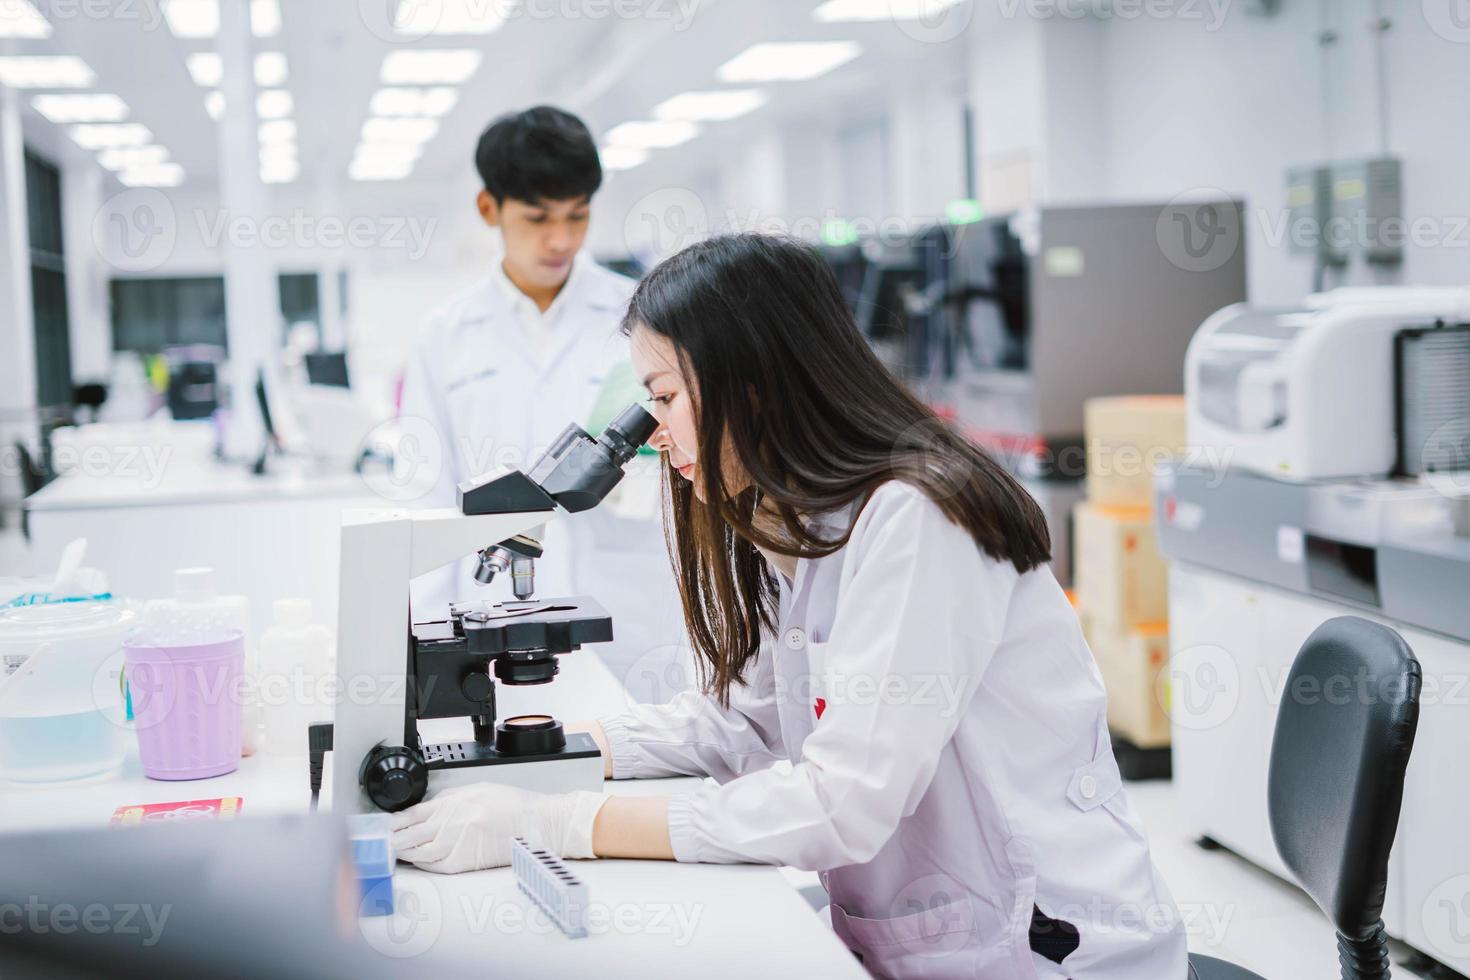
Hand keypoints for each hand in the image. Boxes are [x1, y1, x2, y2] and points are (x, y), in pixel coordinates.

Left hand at [389, 783, 607, 874]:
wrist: (537, 822)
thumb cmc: (513, 805)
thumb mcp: (478, 790)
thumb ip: (450, 799)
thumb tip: (428, 808)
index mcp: (453, 802)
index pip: (412, 813)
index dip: (394, 822)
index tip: (383, 826)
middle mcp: (452, 823)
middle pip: (410, 835)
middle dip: (393, 840)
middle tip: (380, 844)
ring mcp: (457, 843)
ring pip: (419, 852)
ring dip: (404, 854)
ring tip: (393, 853)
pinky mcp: (466, 862)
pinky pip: (436, 866)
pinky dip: (424, 865)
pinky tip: (417, 862)